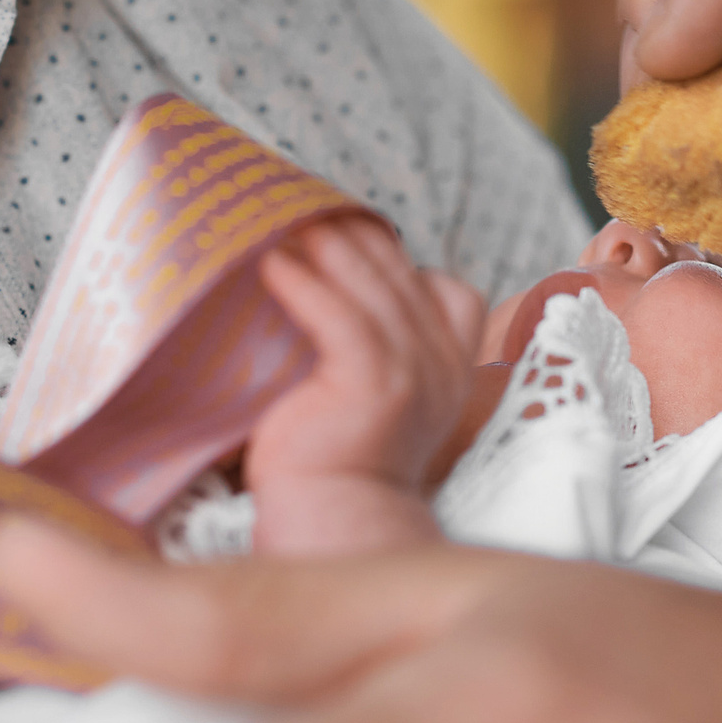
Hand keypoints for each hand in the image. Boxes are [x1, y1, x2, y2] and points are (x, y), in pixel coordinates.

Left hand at [245, 217, 485, 553]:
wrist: (332, 520)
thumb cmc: (332, 459)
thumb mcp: (367, 395)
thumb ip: (368, 348)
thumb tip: (313, 284)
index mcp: (448, 367)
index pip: (447, 289)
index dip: (396, 257)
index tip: (345, 229)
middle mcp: (442, 364)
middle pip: (402, 274)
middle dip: (351, 233)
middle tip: (296, 202)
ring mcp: (415, 373)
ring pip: (373, 285)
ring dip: (326, 244)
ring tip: (280, 219)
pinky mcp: (376, 385)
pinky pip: (341, 316)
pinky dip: (306, 284)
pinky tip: (273, 265)